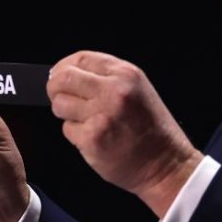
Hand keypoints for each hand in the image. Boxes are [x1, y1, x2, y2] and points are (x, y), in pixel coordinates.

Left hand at [47, 51, 202, 217]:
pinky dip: (76, 136)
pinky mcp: (92, 138)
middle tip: (62, 99)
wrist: (166, 164)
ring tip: (87, 122)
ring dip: (66, 114)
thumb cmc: (152, 131)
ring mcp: (102, 114)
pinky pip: (67, 129)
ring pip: (60, 104)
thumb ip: (107, 78)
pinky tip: (96, 138)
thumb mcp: (138, 90)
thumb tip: (68, 74)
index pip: (81, 58)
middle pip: (63, 78)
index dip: (64, 67)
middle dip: (55, 89)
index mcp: (126, 74)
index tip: (59, 76)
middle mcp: (114, 91)